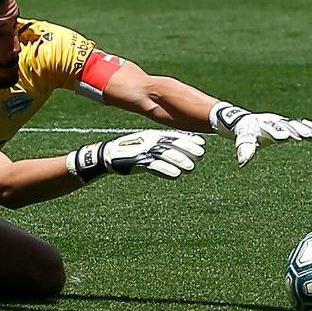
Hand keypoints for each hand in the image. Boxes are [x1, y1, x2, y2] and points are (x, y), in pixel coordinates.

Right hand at [67, 130, 205, 181]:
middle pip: (172, 144)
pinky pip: (154, 166)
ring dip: (179, 161)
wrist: (109, 155)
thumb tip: (185, 145)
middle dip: (187, 149)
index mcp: (154, 135)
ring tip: (191, 167)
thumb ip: (165, 143)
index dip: (189, 139)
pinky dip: (166, 170)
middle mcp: (150, 141)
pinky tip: (176, 175)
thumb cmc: (133, 149)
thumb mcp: (149, 142)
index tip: (202, 143)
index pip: (175, 136)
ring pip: (165, 155)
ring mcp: (144, 151)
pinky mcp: (137, 162)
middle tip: (201, 154)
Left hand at [210, 105, 311, 166]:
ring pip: (299, 125)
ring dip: (310, 130)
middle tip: (305, 135)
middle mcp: (276, 122)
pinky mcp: (292, 126)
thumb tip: (242, 163)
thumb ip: (245, 149)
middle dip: (296, 129)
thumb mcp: (244, 140)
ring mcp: (285, 123)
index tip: (285, 137)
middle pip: (288, 125)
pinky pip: (306, 127)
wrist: (250, 122)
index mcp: (263, 125)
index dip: (278, 131)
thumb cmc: (247, 133)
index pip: (270, 127)